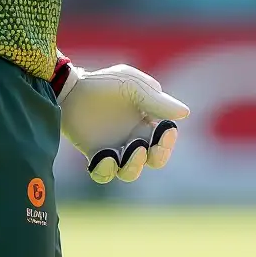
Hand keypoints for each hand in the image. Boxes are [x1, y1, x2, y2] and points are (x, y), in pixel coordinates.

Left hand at [58, 63, 189, 183]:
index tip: (166, 130)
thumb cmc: (104, 83)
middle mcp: (133, 137)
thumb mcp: (132, 86)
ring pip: (131, 171)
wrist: (70, 87)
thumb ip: (156, 101)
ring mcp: (114, 148)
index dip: (168, 139)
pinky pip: (104, 174)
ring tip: (130, 151)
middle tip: (147, 148)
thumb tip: (185, 113)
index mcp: (146, 120)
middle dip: (158, 157)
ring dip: (134, 166)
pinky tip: (104, 156)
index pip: (165, 138)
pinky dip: (106, 170)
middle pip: (154, 159)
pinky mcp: (95, 155)